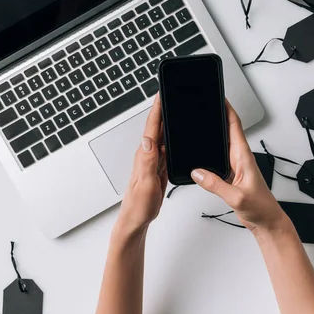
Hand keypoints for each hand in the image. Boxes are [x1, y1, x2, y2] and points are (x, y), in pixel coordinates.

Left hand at [117, 95, 167, 233]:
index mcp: (144, 155)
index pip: (151, 128)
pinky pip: (167, 150)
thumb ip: (147, 161)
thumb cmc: (138, 205)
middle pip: (157, 128)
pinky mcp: (159, 169)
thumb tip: (148, 139)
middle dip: (163, 110)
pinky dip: (172, 141)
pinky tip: (177, 138)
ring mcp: (153, 162)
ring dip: (168, 124)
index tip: (161, 94)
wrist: (136, 219)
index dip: (157, 110)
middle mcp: (148, 156)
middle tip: (169, 95)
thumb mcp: (145, 182)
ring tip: (175, 110)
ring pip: (163, 138)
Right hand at [191, 101, 288, 232]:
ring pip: (222, 146)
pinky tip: (201, 156)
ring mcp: (236, 167)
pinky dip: (210, 155)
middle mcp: (240, 159)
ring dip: (213, 135)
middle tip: (205, 105)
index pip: (235, 126)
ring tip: (201, 125)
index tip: (219, 97)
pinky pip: (218, 160)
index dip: (227, 109)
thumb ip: (216, 184)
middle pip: (227, 132)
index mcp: (244, 157)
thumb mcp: (236, 196)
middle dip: (217, 117)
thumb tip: (197, 172)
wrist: (267, 221)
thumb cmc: (261, 208)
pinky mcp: (232, 176)